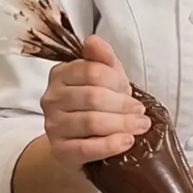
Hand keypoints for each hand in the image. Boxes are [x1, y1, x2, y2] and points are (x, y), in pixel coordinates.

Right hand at [39, 37, 148, 170]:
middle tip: (141, 112)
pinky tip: (127, 141)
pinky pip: (86, 148)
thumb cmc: (95, 106)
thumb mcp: (104, 78)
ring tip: (140, 126)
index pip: (91, 71)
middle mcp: (51, 99)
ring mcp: (53, 126)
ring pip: (91, 122)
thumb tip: (94, 41)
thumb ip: (102, 58)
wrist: (81, 144)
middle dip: (123, 104)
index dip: (117, 81)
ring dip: (122, 124)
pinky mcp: (60, 151)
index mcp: (60, 75)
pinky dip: (110, 145)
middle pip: (93, 97)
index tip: (132, 92)